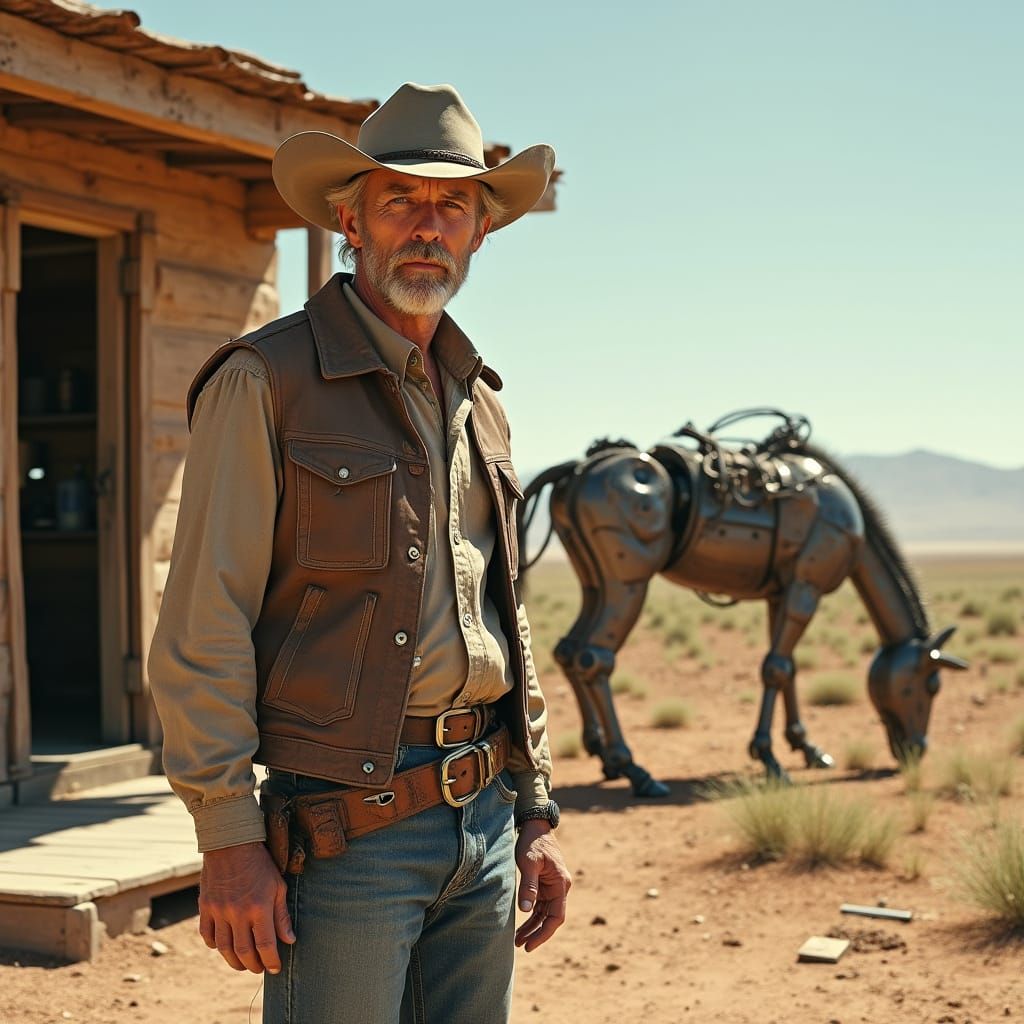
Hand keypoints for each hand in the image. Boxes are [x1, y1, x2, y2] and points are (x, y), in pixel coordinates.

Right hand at [199, 841, 294, 973]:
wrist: (231, 844)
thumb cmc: (259, 864)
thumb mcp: (278, 885)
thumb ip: (282, 915)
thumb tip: (289, 940)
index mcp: (259, 907)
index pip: (266, 946)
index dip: (272, 961)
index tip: (276, 968)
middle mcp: (237, 913)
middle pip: (244, 952)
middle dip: (254, 966)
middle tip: (260, 968)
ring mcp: (219, 911)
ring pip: (224, 949)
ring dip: (234, 962)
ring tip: (243, 964)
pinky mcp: (205, 907)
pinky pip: (207, 935)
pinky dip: (215, 945)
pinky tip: (224, 947)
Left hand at [514, 821, 570, 951]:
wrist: (534, 825)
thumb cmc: (532, 842)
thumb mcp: (529, 862)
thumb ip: (529, 886)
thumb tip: (526, 910)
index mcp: (561, 883)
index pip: (556, 916)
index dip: (544, 933)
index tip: (530, 944)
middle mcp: (560, 887)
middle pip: (550, 918)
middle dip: (536, 933)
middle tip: (521, 947)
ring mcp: (552, 886)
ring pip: (544, 913)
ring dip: (532, 927)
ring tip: (517, 941)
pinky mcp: (544, 884)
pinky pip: (539, 905)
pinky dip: (531, 916)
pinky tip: (521, 926)